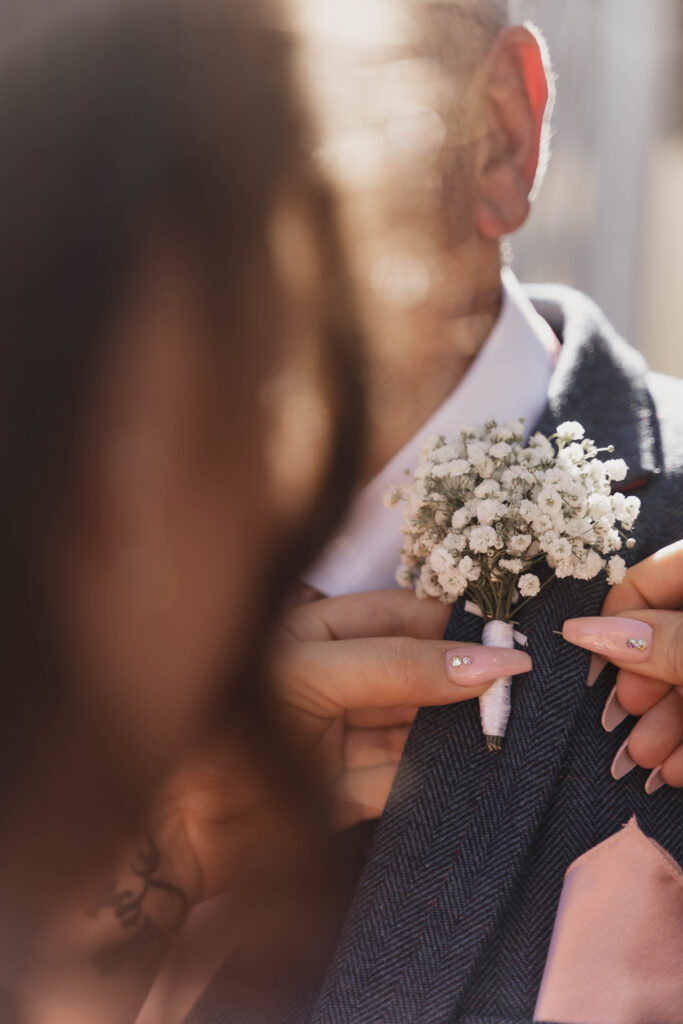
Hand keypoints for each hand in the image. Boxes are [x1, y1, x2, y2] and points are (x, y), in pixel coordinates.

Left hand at [154, 589, 531, 902]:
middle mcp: (332, 678)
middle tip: (526, 685)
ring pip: (415, 724)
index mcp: (315, 634)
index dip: (454, 625)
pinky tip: (478, 769)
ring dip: (459, 729)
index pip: (401, 617)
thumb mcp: (315, 678)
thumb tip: (487, 661)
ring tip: (514, 727)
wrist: (169, 831)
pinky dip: (439, 776)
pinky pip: (402, 776)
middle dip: (466, 677)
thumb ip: (399, 668)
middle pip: (415, 670)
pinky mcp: (343, 791)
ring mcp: (339, 735)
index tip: (512, 636)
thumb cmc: (225, 729)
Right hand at [562, 540, 682, 791]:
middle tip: (619, 723)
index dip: (616, 617)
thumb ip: (662, 643)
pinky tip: (675, 774)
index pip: (652, 575)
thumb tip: (583, 631)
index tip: (589, 663)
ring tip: (641, 763)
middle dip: (640, 687)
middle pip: (668, 633)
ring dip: (662, 725)